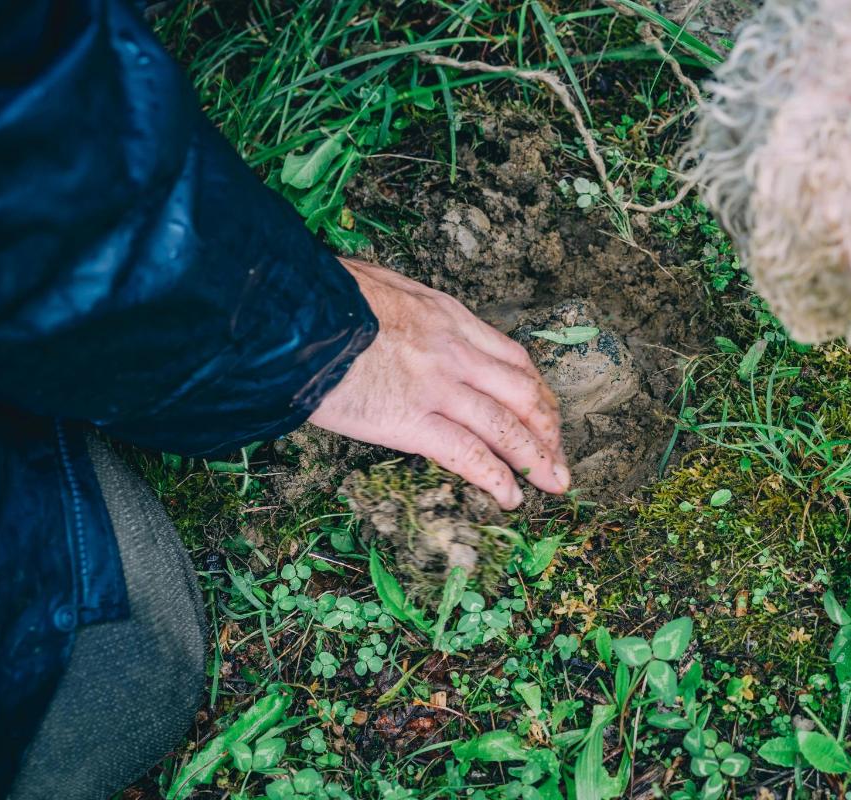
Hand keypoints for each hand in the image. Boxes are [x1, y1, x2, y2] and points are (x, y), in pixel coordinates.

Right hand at [310, 258, 568, 508]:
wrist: (289, 313)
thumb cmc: (321, 296)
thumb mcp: (379, 285)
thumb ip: (405, 306)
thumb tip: (401, 315)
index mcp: (447, 316)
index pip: (511, 358)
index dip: (535, 391)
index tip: (545, 412)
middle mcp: (453, 350)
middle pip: (522, 393)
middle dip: (548, 429)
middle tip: (561, 457)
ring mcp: (436, 385)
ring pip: (506, 426)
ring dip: (537, 459)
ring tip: (554, 484)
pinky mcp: (410, 419)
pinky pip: (467, 453)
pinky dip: (496, 477)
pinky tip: (510, 497)